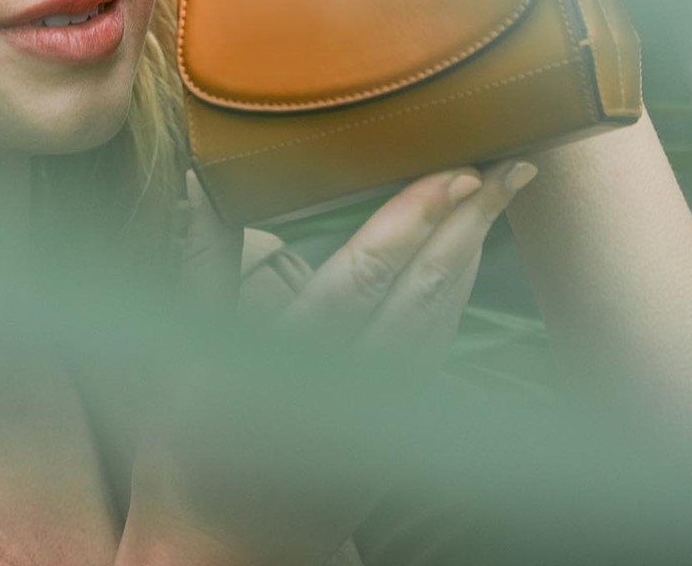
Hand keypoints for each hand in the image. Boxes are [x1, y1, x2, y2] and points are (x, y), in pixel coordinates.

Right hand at [119, 157, 538, 565]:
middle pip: (424, 293)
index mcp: (285, 366)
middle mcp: (348, 390)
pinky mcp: (399, 425)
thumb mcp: (181, 356)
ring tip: (506, 190)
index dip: (412, 224)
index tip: (453, 174)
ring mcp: (383, 414)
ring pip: (443, 316)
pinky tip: (473, 249)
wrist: (224, 554)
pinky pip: (439, 343)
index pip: (362, 282)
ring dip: (477, 249)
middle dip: (471, 224)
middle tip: (510, 164)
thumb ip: (204, 264)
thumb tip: (204, 183)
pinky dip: (461, 288)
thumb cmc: (190, 452)